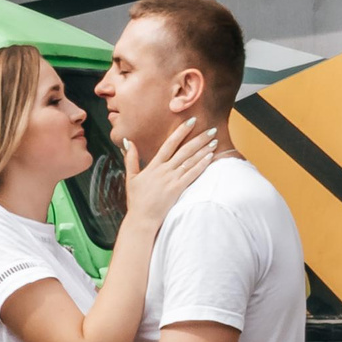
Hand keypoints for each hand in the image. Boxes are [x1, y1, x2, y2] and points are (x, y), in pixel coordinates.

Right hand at [117, 117, 220, 236]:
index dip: (180, 131)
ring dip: (203, 150)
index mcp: (154, 165)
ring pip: (190, 160)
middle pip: (184, 150)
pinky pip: (192, 174)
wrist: (141, 219)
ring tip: (214, 140)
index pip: (169, 144)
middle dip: (199, 138)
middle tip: (211, 129)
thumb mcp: (131, 177)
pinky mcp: (177, 189)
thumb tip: (127, 142)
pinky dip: (202, 165)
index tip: (191, 121)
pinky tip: (210, 157)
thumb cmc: (136, 201)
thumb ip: (131, 158)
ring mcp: (171, 179)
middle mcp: (164, 170)